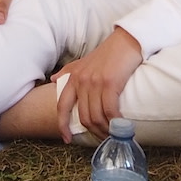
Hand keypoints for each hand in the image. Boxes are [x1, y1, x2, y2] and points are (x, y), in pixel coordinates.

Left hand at [54, 28, 144, 142]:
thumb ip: (68, 72)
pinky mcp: (110, 83)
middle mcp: (81, 80)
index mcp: (73, 77)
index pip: (62, 106)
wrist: (127, 41)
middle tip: (104, 138)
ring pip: (96, 116)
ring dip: (105, 130)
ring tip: (113, 134)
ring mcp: (95, 82)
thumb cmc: (108, 53)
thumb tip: (53, 79)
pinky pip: (110, 111)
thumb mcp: (83, 62)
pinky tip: (121, 126)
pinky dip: (115, 122)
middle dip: (93, 132)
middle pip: (83, 116)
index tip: (68, 139)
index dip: (62, 125)